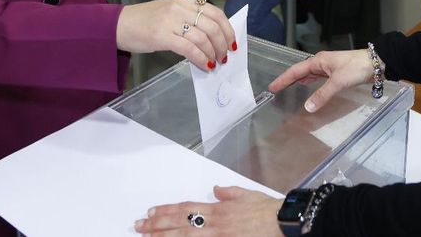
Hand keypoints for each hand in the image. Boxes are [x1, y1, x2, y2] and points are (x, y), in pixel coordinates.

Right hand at [116, 0, 236, 71]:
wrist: (118, 24)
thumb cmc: (144, 21)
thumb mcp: (170, 13)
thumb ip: (189, 20)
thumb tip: (211, 38)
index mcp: (184, 1)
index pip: (215, 12)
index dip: (227, 29)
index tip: (231, 42)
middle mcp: (179, 8)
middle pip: (212, 26)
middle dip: (222, 44)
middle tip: (224, 56)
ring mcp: (170, 21)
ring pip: (203, 38)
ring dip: (213, 53)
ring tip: (215, 62)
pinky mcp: (162, 36)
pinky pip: (189, 48)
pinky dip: (201, 58)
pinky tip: (204, 65)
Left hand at [135, 185, 282, 235]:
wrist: (283, 223)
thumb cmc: (267, 210)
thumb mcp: (246, 195)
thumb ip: (228, 192)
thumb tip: (215, 189)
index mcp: (218, 209)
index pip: (185, 208)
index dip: (166, 211)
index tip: (150, 212)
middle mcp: (214, 223)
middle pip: (179, 224)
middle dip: (157, 226)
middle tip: (138, 226)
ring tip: (146, 236)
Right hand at [268, 49, 370, 112]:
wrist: (376, 63)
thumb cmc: (356, 68)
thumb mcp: (338, 82)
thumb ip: (322, 95)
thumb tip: (307, 107)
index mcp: (318, 61)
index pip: (296, 71)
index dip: (283, 79)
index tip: (272, 88)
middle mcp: (321, 63)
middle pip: (300, 71)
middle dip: (288, 80)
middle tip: (277, 90)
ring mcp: (329, 68)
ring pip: (309, 75)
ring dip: (299, 81)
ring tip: (289, 90)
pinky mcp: (336, 73)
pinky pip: (318, 78)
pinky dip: (311, 83)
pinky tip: (309, 88)